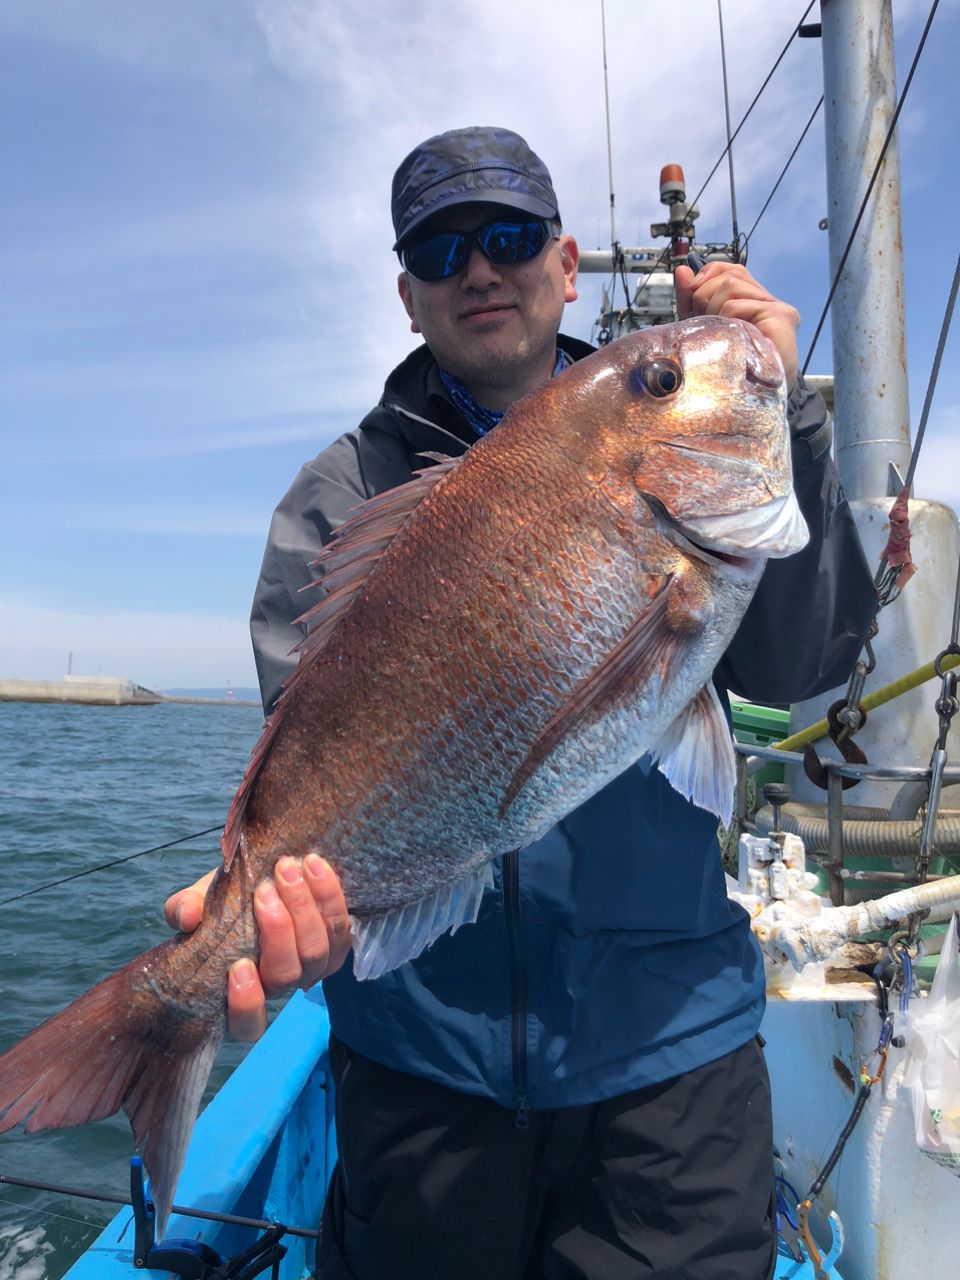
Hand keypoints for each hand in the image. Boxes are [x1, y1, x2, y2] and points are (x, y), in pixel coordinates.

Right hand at [164, 854, 351, 1041]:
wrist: (261, 880)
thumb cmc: (223, 903)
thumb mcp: (197, 903)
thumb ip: (184, 909)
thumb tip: (188, 916)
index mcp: (241, 991)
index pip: (248, 1023)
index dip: (246, 1004)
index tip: (238, 966)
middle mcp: (279, 985)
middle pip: (287, 975)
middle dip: (278, 931)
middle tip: (263, 889)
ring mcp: (312, 966)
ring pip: (317, 952)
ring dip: (303, 907)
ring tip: (286, 869)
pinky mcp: (336, 941)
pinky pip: (341, 926)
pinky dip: (328, 894)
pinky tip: (312, 864)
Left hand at [674, 261, 799, 389]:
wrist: (750, 402)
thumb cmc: (726, 369)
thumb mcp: (702, 328)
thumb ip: (691, 300)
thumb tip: (682, 270)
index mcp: (752, 302)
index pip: (729, 269)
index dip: (706, 276)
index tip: (693, 300)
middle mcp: (768, 301)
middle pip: (727, 275)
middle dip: (703, 297)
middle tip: (705, 324)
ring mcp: (777, 308)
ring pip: (729, 286)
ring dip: (712, 310)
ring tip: (719, 336)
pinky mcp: (781, 317)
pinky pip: (737, 306)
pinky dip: (725, 321)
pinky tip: (731, 341)